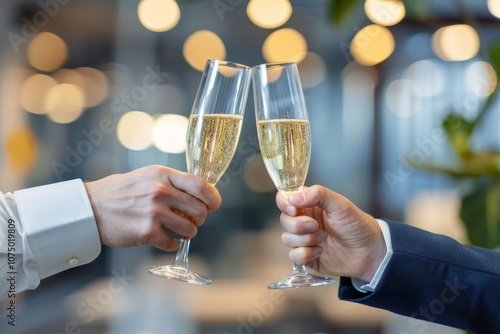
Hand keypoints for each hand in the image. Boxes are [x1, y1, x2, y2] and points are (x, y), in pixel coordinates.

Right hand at [84, 165, 221, 251]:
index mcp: (163, 175)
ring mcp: (154, 213)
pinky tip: (163, 239)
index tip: (214, 205)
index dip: (213, 198)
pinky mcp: (147, 233)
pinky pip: (173, 243)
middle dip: (199, 219)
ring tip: (175, 230)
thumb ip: (171, 182)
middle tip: (191, 220)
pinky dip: (171, 244)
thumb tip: (199, 193)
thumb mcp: (147, 176)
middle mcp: (161, 192)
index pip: (201, 185)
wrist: (91, 208)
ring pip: (190, 229)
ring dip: (187, 233)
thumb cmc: (120, 192)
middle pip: (200, 211)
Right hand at [276, 185, 385, 281]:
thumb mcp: (341, 204)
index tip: (294, 209)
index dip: (285, 203)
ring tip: (323, 239)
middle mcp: (304, 221)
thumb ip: (318, 195)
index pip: (285, 199)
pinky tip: (320, 252)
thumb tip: (293, 197)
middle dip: (298, 225)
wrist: (370, 252)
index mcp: (309, 205)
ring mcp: (304, 240)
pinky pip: (293, 256)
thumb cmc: (357, 225)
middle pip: (284, 220)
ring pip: (286, 238)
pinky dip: (305, 254)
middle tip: (316, 226)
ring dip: (304, 240)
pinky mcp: (306, 257)